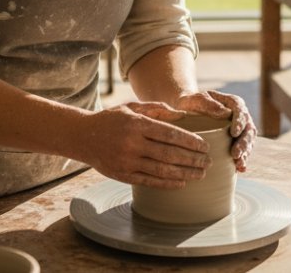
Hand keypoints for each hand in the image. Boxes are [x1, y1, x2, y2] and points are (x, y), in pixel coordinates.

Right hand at [75, 102, 210, 188]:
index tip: (205, 146)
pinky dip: (168, 183)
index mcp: (137, 124)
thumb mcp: (132, 107)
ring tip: (201, 174)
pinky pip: (150, 181)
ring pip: (162, 170)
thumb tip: (183, 114)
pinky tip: (182, 182)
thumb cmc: (111, 119)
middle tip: (209, 162)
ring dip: (185, 173)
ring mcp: (127, 162)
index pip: (170, 134)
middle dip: (193, 159)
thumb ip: (157, 109)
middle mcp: (132, 144)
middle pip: (170, 154)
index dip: (191, 142)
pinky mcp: (123, 175)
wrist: (81, 137)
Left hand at [173, 90, 256, 172]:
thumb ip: (209, 103)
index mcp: (233, 103)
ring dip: (245, 154)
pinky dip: (242, 160)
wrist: (187, 112)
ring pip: (248, 142)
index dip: (239, 122)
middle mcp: (240, 117)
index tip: (234, 132)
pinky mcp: (236, 143)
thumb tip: (225, 113)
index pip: (240, 111)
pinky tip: (240, 169)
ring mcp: (240, 131)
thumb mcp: (196, 99)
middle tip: (235, 154)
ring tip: (238, 164)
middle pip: (248, 130)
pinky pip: (242, 152)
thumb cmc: (192, 103)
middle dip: (244, 143)